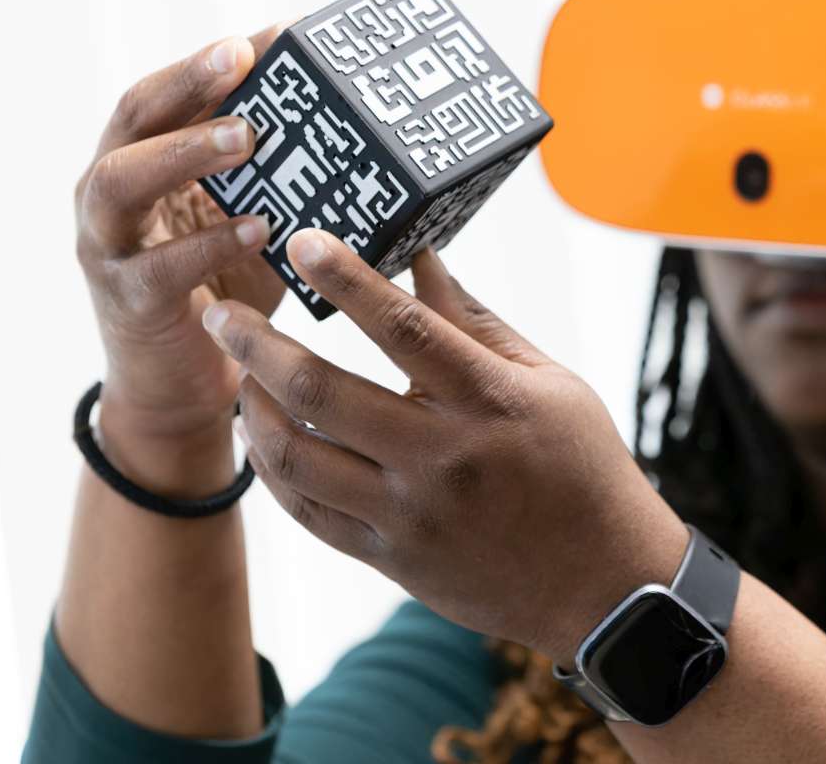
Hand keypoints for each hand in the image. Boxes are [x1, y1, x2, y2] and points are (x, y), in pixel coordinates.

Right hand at [74, 23, 288, 475]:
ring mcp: (107, 244)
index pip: (167, 91)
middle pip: (132, 116)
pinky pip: (159, 266)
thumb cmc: (224, 286)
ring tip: (246, 134)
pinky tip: (259, 228)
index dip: (213, 58)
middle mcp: (110, 190)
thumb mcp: (250, 213)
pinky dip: (209, 243)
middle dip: (186, 81)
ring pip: (122, 181)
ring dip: (184, 151)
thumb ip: (277, 170)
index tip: (272, 30)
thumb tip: (356, 118)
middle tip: (239, 56)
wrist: (183, 388)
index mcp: (142, 158)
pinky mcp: (125, 300)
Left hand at [204, 230, 689, 663]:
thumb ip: (477, 324)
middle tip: (220, 314)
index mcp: (489, 401)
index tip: (302, 241)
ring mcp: (411, 514)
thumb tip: (421, 261)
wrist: (604, 584)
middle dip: (258, 346)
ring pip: (298, 459)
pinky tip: (263, 439)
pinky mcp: (393, 559)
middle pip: (323, 392)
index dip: (347, 280)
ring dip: (253, 409)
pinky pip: (309, 515)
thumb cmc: (582, 468)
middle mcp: (442, 457)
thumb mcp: (551, 383)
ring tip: (239, 376)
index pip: (403, 328)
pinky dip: (274, 473)